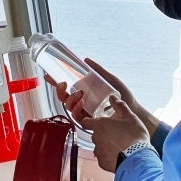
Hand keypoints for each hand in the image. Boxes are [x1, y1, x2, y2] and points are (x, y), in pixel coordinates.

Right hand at [44, 59, 160, 136]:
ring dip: (70, 99)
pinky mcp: (89, 121)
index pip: (67, 88)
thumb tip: (86, 59)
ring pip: (69, 107)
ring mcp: (85, 112)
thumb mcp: (110, 79)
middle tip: (63, 83)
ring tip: (79, 93)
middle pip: (64, 98)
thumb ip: (98, 70)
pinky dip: (76, 110)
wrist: (132, 109)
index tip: (48, 75)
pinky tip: (81, 103)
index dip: (56, 82)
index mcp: (85, 92)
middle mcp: (83, 102)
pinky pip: (77, 117)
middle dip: (60, 91)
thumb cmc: (122, 95)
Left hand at [81, 95, 150, 172]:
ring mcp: (98, 152)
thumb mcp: (130, 117)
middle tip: (117, 134)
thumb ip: (120, 106)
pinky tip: (120, 155)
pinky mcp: (102, 163)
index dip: (90, 121)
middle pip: (95, 134)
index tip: (96, 122)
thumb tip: (113, 97)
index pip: (85, 122)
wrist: (137, 158)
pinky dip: (109, 156)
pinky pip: (104, 158)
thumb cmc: (134, 136)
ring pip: (99, 147)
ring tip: (120, 146)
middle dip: (104, 134)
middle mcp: (96, 138)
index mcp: (100, 125)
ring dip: (107, 145)